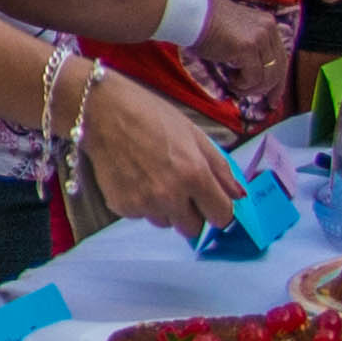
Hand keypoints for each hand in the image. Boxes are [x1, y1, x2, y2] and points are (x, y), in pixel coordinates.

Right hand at [74, 73, 243, 235]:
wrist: (103, 112)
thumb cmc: (152, 116)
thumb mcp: (194, 134)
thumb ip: (220, 167)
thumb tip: (238, 195)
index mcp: (194, 175)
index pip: (221, 216)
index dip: (219, 209)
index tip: (212, 201)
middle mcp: (171, 195)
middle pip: (193, 228)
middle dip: (192, 212)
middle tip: (182, 189)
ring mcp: (144, 204)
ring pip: (166, 223)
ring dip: (166, 209)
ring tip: (154, 179)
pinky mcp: (122, 207)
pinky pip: (142, 215)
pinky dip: (142, 203)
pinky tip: (135, 178)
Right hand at [180, 0, 298, 112]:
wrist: (192, 16)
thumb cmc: (206, 26)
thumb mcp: (238, 34)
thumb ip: (252, 49)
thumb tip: (258, 76)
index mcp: (268, 24)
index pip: (281, 58)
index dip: (279, 81)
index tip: (273, 98)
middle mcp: (268, 29)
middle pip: (278, 69)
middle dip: (269, 89)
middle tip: (260, 101)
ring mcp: (260, 37)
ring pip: (266, 77)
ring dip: (250, 88)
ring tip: (234, 85)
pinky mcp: (248, 47)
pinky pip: (253, 77)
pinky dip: (242, 85)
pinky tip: (230, 81)